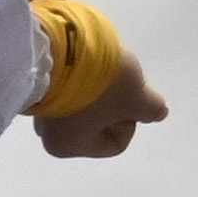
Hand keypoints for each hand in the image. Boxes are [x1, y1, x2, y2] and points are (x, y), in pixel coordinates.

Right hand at [33, 53, 166, 160]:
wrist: (59, 50)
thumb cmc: (98, 85)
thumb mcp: (135, 97)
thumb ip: (151, 109)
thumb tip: (158, 113)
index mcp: (70, 146)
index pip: (115, 144)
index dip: (130, 122)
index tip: (126, 100)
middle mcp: (49, 135)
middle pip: (98, 124)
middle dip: (113, 104)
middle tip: (117, 82)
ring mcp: (41, 110)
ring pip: (83, 106)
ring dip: (97, 90)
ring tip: (101, 70)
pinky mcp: (39, 87)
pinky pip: (67, 91)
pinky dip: (81, 81)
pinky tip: (86, 65)